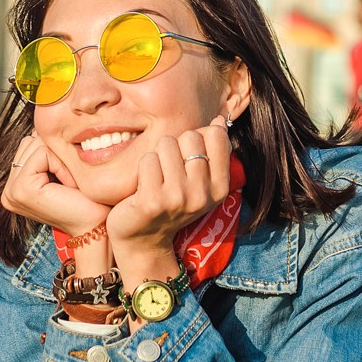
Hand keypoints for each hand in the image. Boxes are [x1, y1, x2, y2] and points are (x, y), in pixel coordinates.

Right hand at [0, 135, 108, 239]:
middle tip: (70, 181)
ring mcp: (11, 191)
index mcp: (15, 185)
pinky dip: (61, 165)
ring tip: (69, 183)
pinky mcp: (21, 189)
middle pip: (30, 141)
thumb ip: (48, 150)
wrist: (96, 227)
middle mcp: (8, 189)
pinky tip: (69, 184)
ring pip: (35, 145)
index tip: (69, 178)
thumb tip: (45, 115)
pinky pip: (42, 154)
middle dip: (55, 154)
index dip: (55, 152)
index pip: (29, 144)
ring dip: (59, 159)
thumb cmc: (88, 200)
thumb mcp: (63, 169)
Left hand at [106, 116, 231, 268]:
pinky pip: (147, 160)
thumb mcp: (199, 183)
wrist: (143, 241)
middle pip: (190, 136)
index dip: (198, 137)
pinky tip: (143, 187)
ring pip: (167, 144)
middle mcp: (202, 194)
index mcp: (220, 188)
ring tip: (156, 178)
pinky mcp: (153, 201)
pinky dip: (142, 168)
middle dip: (176, 146)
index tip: (188, 157)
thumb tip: (220, 121)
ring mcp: (178, 198)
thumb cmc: (170, 204)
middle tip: (169, 170)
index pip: (216, 136)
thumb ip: (212, 152)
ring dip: (157, 156)